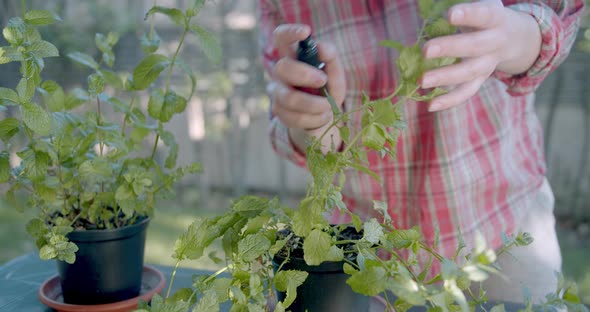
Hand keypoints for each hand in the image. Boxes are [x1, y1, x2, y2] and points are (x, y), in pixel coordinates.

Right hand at [266, 24, 345, 134]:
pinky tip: (323, 116)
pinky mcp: (280, 113)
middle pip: (282, 67)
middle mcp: (281, 73)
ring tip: (329, 106)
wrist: (324, 117)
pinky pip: (296, 118)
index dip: (289, 32)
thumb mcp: (335, 73)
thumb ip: (331, 58)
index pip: (281, 37)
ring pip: (290, 98)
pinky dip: (315, 118)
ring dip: (315, 104)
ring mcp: (277, 93)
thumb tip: (322, 48)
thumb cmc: (328, 89)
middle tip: (323, 81)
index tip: (306, 32)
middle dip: (305, 75)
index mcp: (293, 57)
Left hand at [420, 0, 541, 111]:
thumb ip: (462, 5)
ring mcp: (488, 64)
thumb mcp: (480, 3)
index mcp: (495, 18)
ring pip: (469, 73)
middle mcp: (495, 42)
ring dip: (444, 77)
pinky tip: (430, 105)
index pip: (484, 15)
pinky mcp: (480, 80)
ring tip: (422, 81)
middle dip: (449, 48)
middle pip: (474, 46)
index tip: (449, 15)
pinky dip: (449, 101)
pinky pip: (466, 92)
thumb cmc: (484, 15)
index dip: (468, 15)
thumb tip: (431, 2)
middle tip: (425, 50)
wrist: (512, 37)